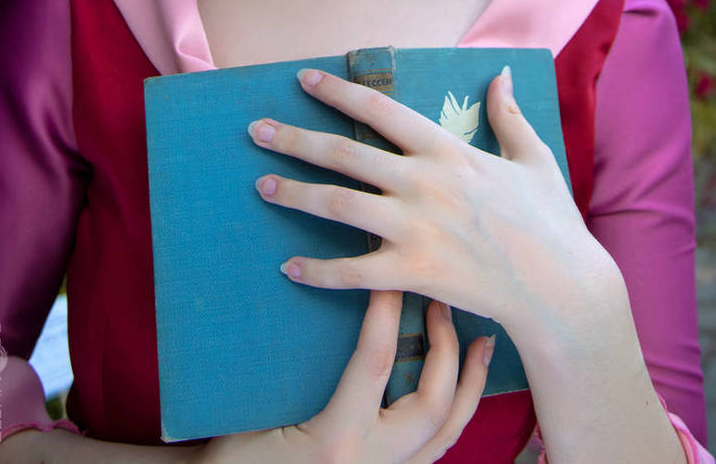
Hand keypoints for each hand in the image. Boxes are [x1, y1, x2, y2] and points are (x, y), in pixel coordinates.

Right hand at [200, 291, 493, 463]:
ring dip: (468, 383)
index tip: (389, 270)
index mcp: (335, 443)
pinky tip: (463, 388)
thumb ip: (288, 368)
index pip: (374, 363)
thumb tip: (308, 294)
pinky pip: (436, 452)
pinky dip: (455, 415)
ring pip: (447, 434)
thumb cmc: (232, 462)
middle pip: (432, 403)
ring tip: (482, 343)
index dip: (385, 310)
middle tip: (439, 303)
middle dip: (445, 348)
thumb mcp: (251, 415)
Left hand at [248, 67, 611, 334]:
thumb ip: (507, 114)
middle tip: (256, 131)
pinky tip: (290, 266)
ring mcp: (416, 228)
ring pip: (339, 205)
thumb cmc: (548, 221)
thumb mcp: (532, 157)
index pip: (380, 109)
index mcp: (447, 150)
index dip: (337, 92)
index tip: (302, 80)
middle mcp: (424, 182)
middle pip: (345, 154)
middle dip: (295, 139)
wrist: (560, 288)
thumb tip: (499, 72)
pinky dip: (318, 270)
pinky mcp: (414, 273)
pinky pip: (353, 272)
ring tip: (262, 187)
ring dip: (295, 194)